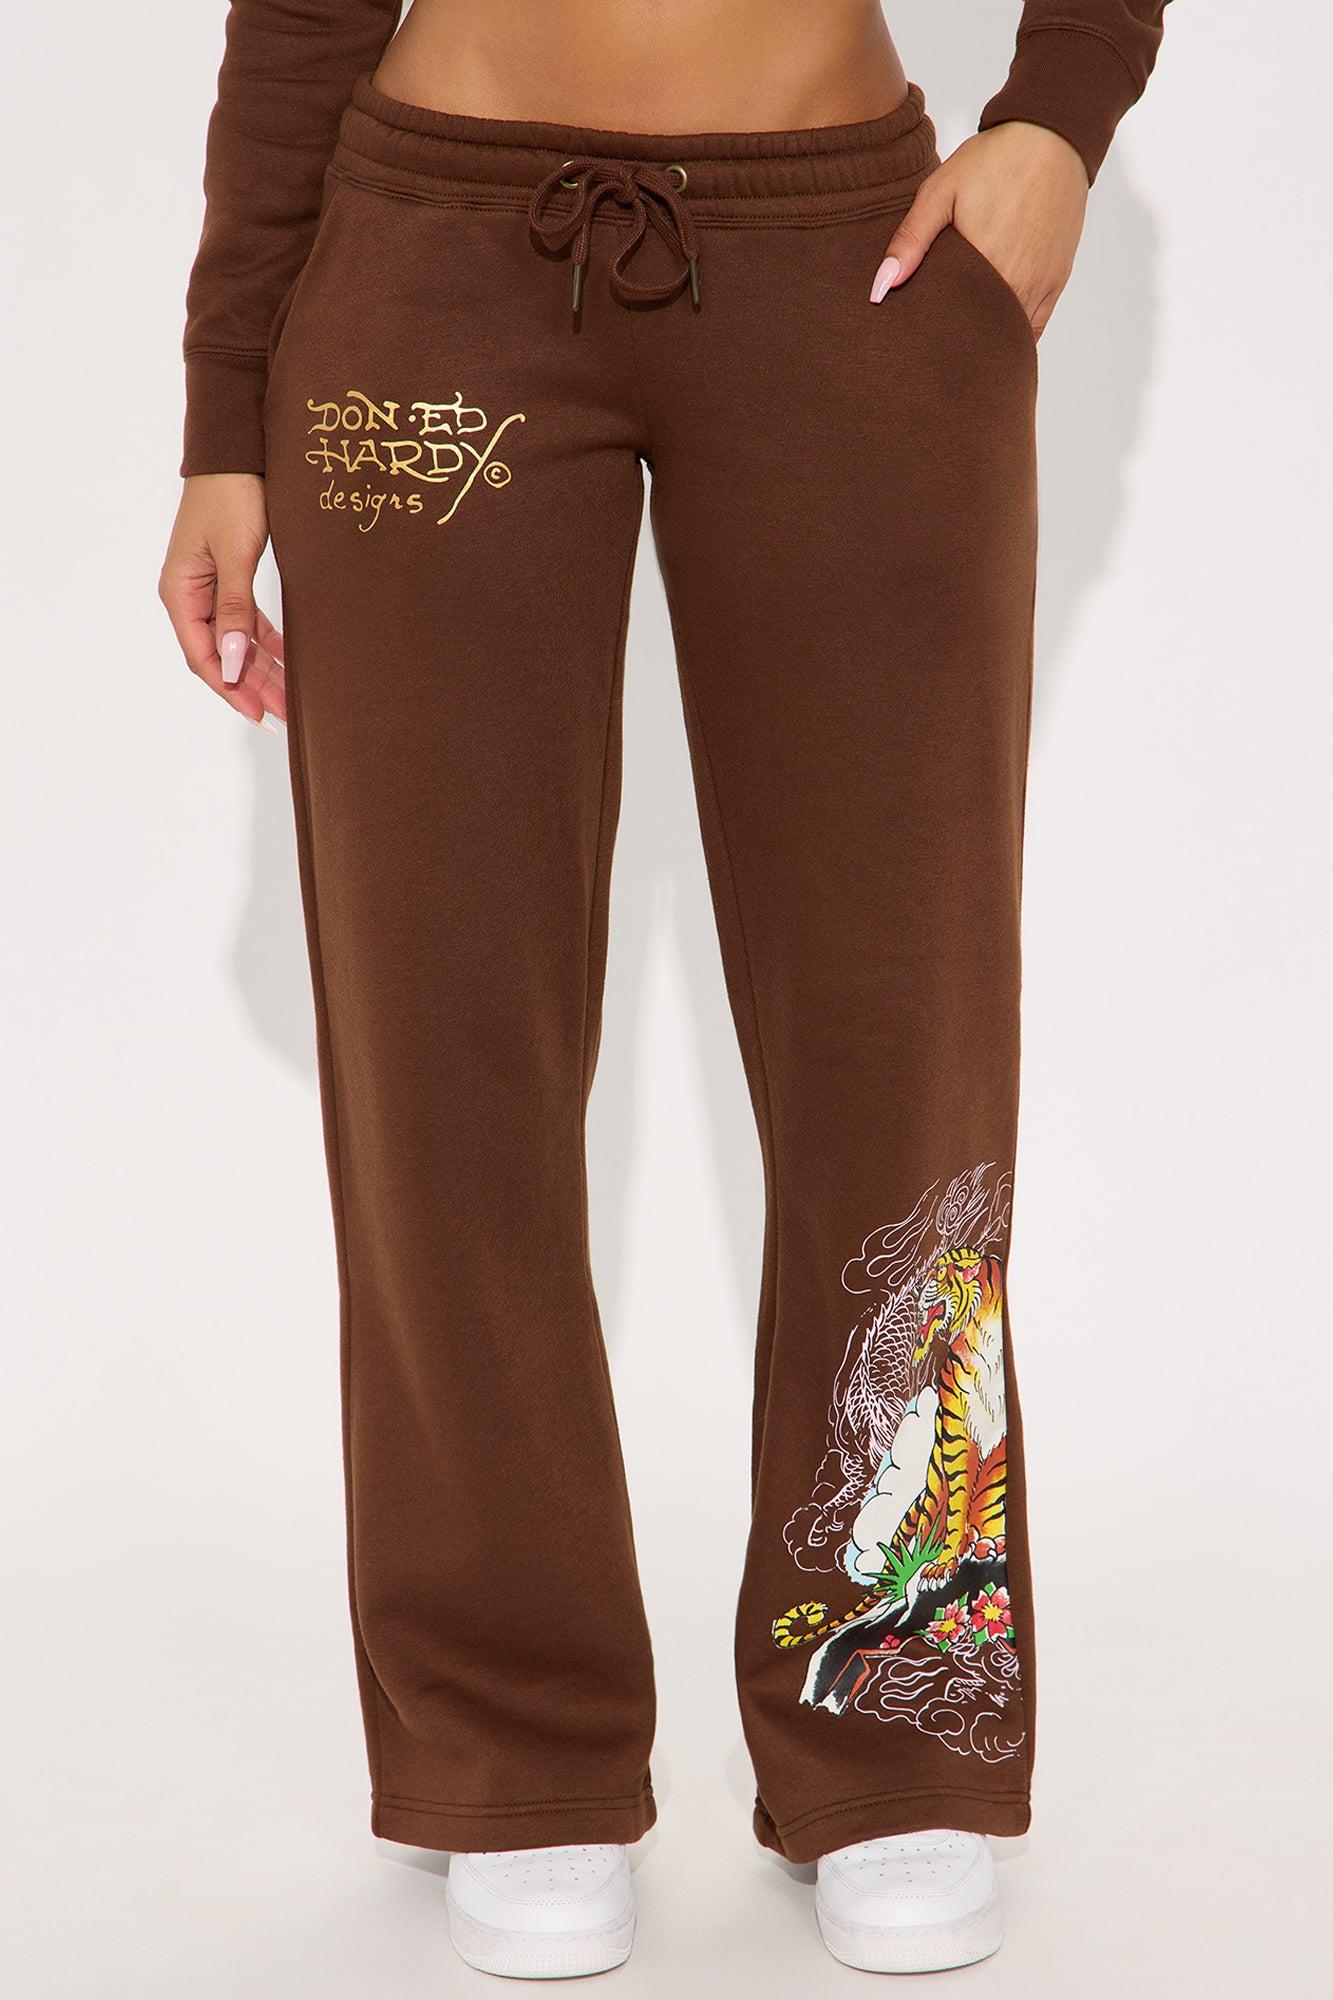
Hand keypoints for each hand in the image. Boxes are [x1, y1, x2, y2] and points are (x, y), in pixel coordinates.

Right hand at [159, 474, 285, 726]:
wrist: (238, 451)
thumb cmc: (232, 494)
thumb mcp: (236, 554)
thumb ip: (235, 609)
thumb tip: (231, 659)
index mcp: (181, 592)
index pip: (203, 656)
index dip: (231, 689)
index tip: (259, 714)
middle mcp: (191, 595)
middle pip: (220, 655)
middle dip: (253, 687)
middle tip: (286, 716)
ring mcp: (210, 587)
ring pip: (236, 641)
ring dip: (262, 669)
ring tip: (292, 698)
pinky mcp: (230, 577)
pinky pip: (247, 621)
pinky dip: (266, 642)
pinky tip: (288, 661)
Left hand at [870, 122, 1088, 338]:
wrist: (1051, 136)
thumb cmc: (992, 161)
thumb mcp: (940, 192)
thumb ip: (910, 240)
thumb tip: (880, 287)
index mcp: (982, 268)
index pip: (953, 327)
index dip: (935, 342)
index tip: (918, 347)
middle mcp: (1015, 284)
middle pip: (982, 337)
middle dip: (959, 347)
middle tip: (935, 352)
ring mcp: (1040, 285)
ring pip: (1010, 335)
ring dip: (987, 342)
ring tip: (961, 348)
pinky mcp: (1056, 280)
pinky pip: (1035, 326)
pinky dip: (1014, 334)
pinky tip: (994, 335)